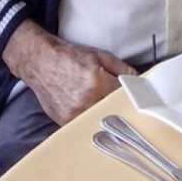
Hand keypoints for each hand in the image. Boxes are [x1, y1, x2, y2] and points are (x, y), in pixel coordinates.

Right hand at [3, 21, 136, 125]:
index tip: (135, 95)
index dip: (131, 95)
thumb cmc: (70, 56)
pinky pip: (85, 124)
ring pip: (100, 119)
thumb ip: (123, 68)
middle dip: (118, 104)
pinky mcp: (65, 122)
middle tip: (117, 97)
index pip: (124, 96)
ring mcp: (74, 114)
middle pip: (113, 110)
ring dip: (104, 112)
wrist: (41, 62)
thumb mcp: (101, 56)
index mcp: (97, 83)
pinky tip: (88, 106)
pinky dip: (90, 118)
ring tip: (99, 99)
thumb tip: (140, 80)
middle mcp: (86, 101)